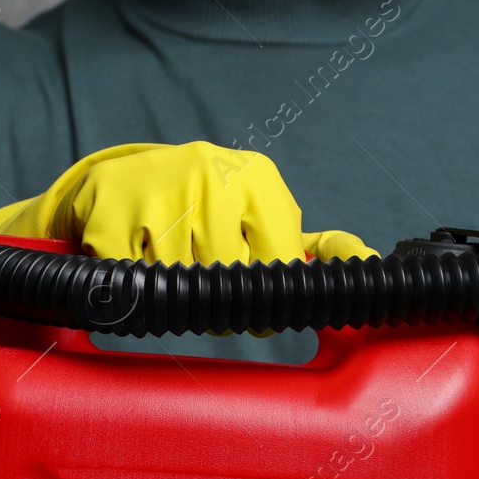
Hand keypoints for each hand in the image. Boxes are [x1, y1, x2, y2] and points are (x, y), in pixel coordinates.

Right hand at [0, 141, 376, 360]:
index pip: (277, 263)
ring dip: (167, 293)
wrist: (111, 183)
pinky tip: (126, 267)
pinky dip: (124, 286)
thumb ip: (315, 250)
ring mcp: (160, 184)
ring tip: (162, 271)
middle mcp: (213, 172)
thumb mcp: (260, 221)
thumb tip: (368, 263)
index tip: (247, 307)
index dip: (262, 301)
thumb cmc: (199, 214)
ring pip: (179, 279)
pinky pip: (127, 273)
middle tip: (196, 289)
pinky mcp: (110, 204)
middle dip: (213, 301)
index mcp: (257, 179)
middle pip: (227, 277)